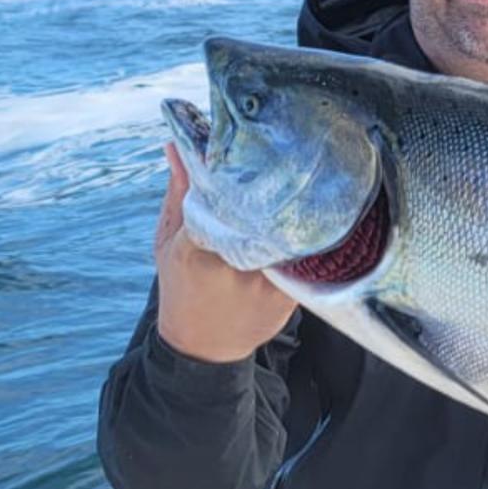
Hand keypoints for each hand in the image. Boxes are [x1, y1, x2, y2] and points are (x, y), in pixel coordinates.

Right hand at [154, 143, 297, 362]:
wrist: (203, 346)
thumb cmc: (182, 285)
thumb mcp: (169, 239)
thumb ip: (179, 192)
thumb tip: (178, 142)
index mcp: (195, 245)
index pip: (222, 193)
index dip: (240, 167)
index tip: (255, 144)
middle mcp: (231, 262)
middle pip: (262, 208)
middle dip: (276, 182)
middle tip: (291, 152)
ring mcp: (262, 281)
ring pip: (288, 230)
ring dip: (299, 207)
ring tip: (310, 179)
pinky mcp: (286, 295)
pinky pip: (305, 256)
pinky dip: (309, 236)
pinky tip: (318, 216)